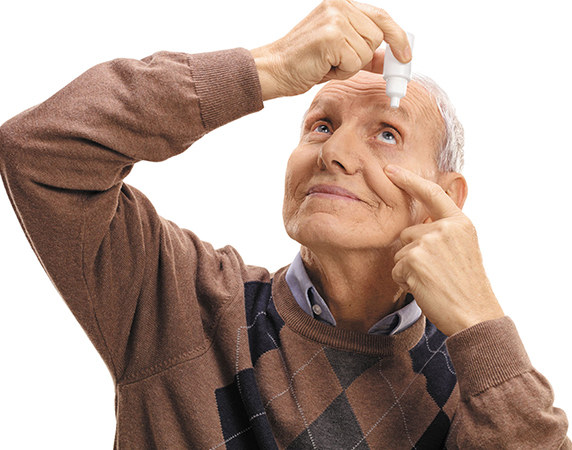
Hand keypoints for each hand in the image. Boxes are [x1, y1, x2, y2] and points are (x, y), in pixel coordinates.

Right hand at [251, 0, 410, 99]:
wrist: (277, 69)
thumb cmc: (305, 61)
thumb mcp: (341, 53)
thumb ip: (366, 52)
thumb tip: (391, 59)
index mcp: (342, 3)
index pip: (382, 17)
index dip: (397, 37)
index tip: (405, 55)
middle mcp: (340, 5)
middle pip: (377, 37)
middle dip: (363, 56)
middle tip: (339, 62)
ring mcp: (336, 18)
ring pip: (368, 51)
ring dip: (351, 65)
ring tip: (328, 62)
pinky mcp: (332, 36)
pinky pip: (356, 62)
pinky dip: (342, 71)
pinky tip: (324, 66)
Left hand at [384, 164, 503, 335]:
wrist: (474, 314)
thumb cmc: (466, 286)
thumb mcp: (462, 248)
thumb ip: (442, 232)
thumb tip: (414, 226)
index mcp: (460, 222)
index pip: (431, 193)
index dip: (408, 180)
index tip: (390, 169)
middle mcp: (445, 228)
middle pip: (407, 232)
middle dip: (413, 253)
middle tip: (436, 273)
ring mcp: (428, 243)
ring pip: (400, 252)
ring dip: (409, 269)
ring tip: (433, 282)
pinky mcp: (413, 260)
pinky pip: (395, 269)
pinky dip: (405, 282)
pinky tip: (425, 289)